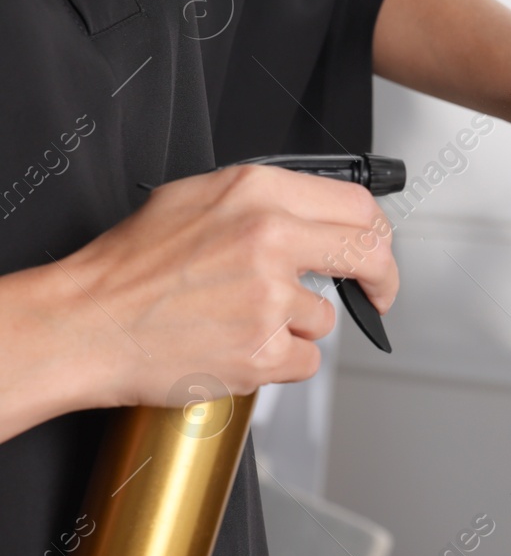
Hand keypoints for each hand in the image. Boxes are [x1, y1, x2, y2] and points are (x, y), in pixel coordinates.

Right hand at [53, 164, 398, 409]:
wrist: (84, 324)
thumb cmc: (128, 267)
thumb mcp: (194, 199)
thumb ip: (262, 200)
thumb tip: (314, 213)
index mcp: (257, 193)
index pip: (357, 206)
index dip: (377, 233)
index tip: (376, 252)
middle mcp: (270, 238)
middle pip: (368, 256)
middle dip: (381, 281)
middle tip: (375, 296)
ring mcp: (269, 296)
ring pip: (325, 318)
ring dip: (295, 327)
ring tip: (239, 321)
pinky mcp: (264, 350)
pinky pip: (305, 361)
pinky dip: (279, 363)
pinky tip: (238, 347)